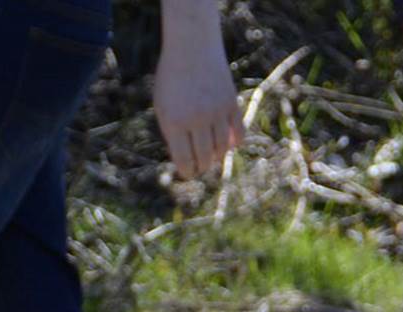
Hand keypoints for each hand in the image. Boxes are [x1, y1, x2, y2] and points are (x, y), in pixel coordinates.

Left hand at [153, 2, 244, 177]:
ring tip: (211, 155)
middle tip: (201, 166)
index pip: (185, 161)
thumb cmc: (172, 79)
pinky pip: (239, 134)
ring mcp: (216, 111)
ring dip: (217, 156)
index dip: (188, 172)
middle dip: (202, 166)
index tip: (189, 172)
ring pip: (222, 148)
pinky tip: (228, 143)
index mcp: (174, 123)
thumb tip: (188, 160)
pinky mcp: (231, 103)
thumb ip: (173, 133)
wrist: (191, 46)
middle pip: (205, 158)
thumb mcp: (164, 107)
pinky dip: (234, 143)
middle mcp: (196, 119)